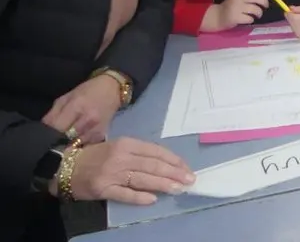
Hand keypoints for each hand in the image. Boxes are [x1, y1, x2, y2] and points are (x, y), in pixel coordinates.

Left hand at [42, 76, 122, 143]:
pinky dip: (78, 145)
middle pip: (65, 141)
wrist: (112, 89)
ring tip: (64, 141)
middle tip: (52, 141)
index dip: (48, 135)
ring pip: (74, 146)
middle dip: (56, 142)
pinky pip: (84, 147)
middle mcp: (88, 121)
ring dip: (67, 145)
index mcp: (77, 107)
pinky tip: (76, 139)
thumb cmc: (87, 91)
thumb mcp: (66, 98)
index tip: (43, 138)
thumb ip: (52, 115)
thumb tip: (43, 132)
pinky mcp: (101, 136)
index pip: (57, 129)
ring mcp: (96, 130)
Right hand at [67, 137, 194, 204]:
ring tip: (178, 188)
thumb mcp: (118, 147)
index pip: (156, 151)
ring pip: (143, 179)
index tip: (187, 168)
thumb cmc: (95, 156)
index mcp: (126, 144)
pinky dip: (140, 197)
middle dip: (174, 173)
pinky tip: (153, 199)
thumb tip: (165, 163)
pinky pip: (125, 194)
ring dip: (163, 184)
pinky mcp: (103, 189)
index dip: (173, 160)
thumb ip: (139, 153)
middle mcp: (121, 157)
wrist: (64, 167)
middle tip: (190, 180)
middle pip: (153, 165)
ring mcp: (112, 173)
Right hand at [200, 0, 272, 32]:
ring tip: (258, 15)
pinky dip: (251, 20)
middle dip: (263, 1)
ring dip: (259, 12)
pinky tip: (248, 19)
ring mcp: (235, 8)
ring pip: (254, 9)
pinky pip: (249, 18)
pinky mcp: (234, 17)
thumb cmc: (231, 7)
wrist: (216, 17)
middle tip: (266, 6)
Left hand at [286, 1, 299, 40]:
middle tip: (290, 13)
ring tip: (296, 19)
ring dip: (293, 24)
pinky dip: (297, 30)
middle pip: (297, 25)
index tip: (287, 10)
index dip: (291, 15)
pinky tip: (299, 25)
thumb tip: (291, 9)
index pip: (299, 18)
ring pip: (297, 31)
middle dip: (291, 19)